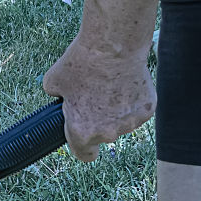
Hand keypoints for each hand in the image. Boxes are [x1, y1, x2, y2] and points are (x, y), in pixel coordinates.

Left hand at [42, 37, 154, 161]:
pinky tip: (126, 82)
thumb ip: (55, 98)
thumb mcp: (53, 81)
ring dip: (117, 111)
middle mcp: (108, 133)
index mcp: (82, 132)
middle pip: (103, 135)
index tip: (85, 141)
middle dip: (99, 121)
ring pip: (122, 122)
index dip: (84, 147)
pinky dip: (133, 100)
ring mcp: (130, 122)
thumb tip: (59, 98)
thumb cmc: (82, 63)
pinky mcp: (147, 109)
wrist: (114, 45)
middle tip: (95, 96)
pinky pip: (138, 110)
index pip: (85, 155)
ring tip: (110, 85)